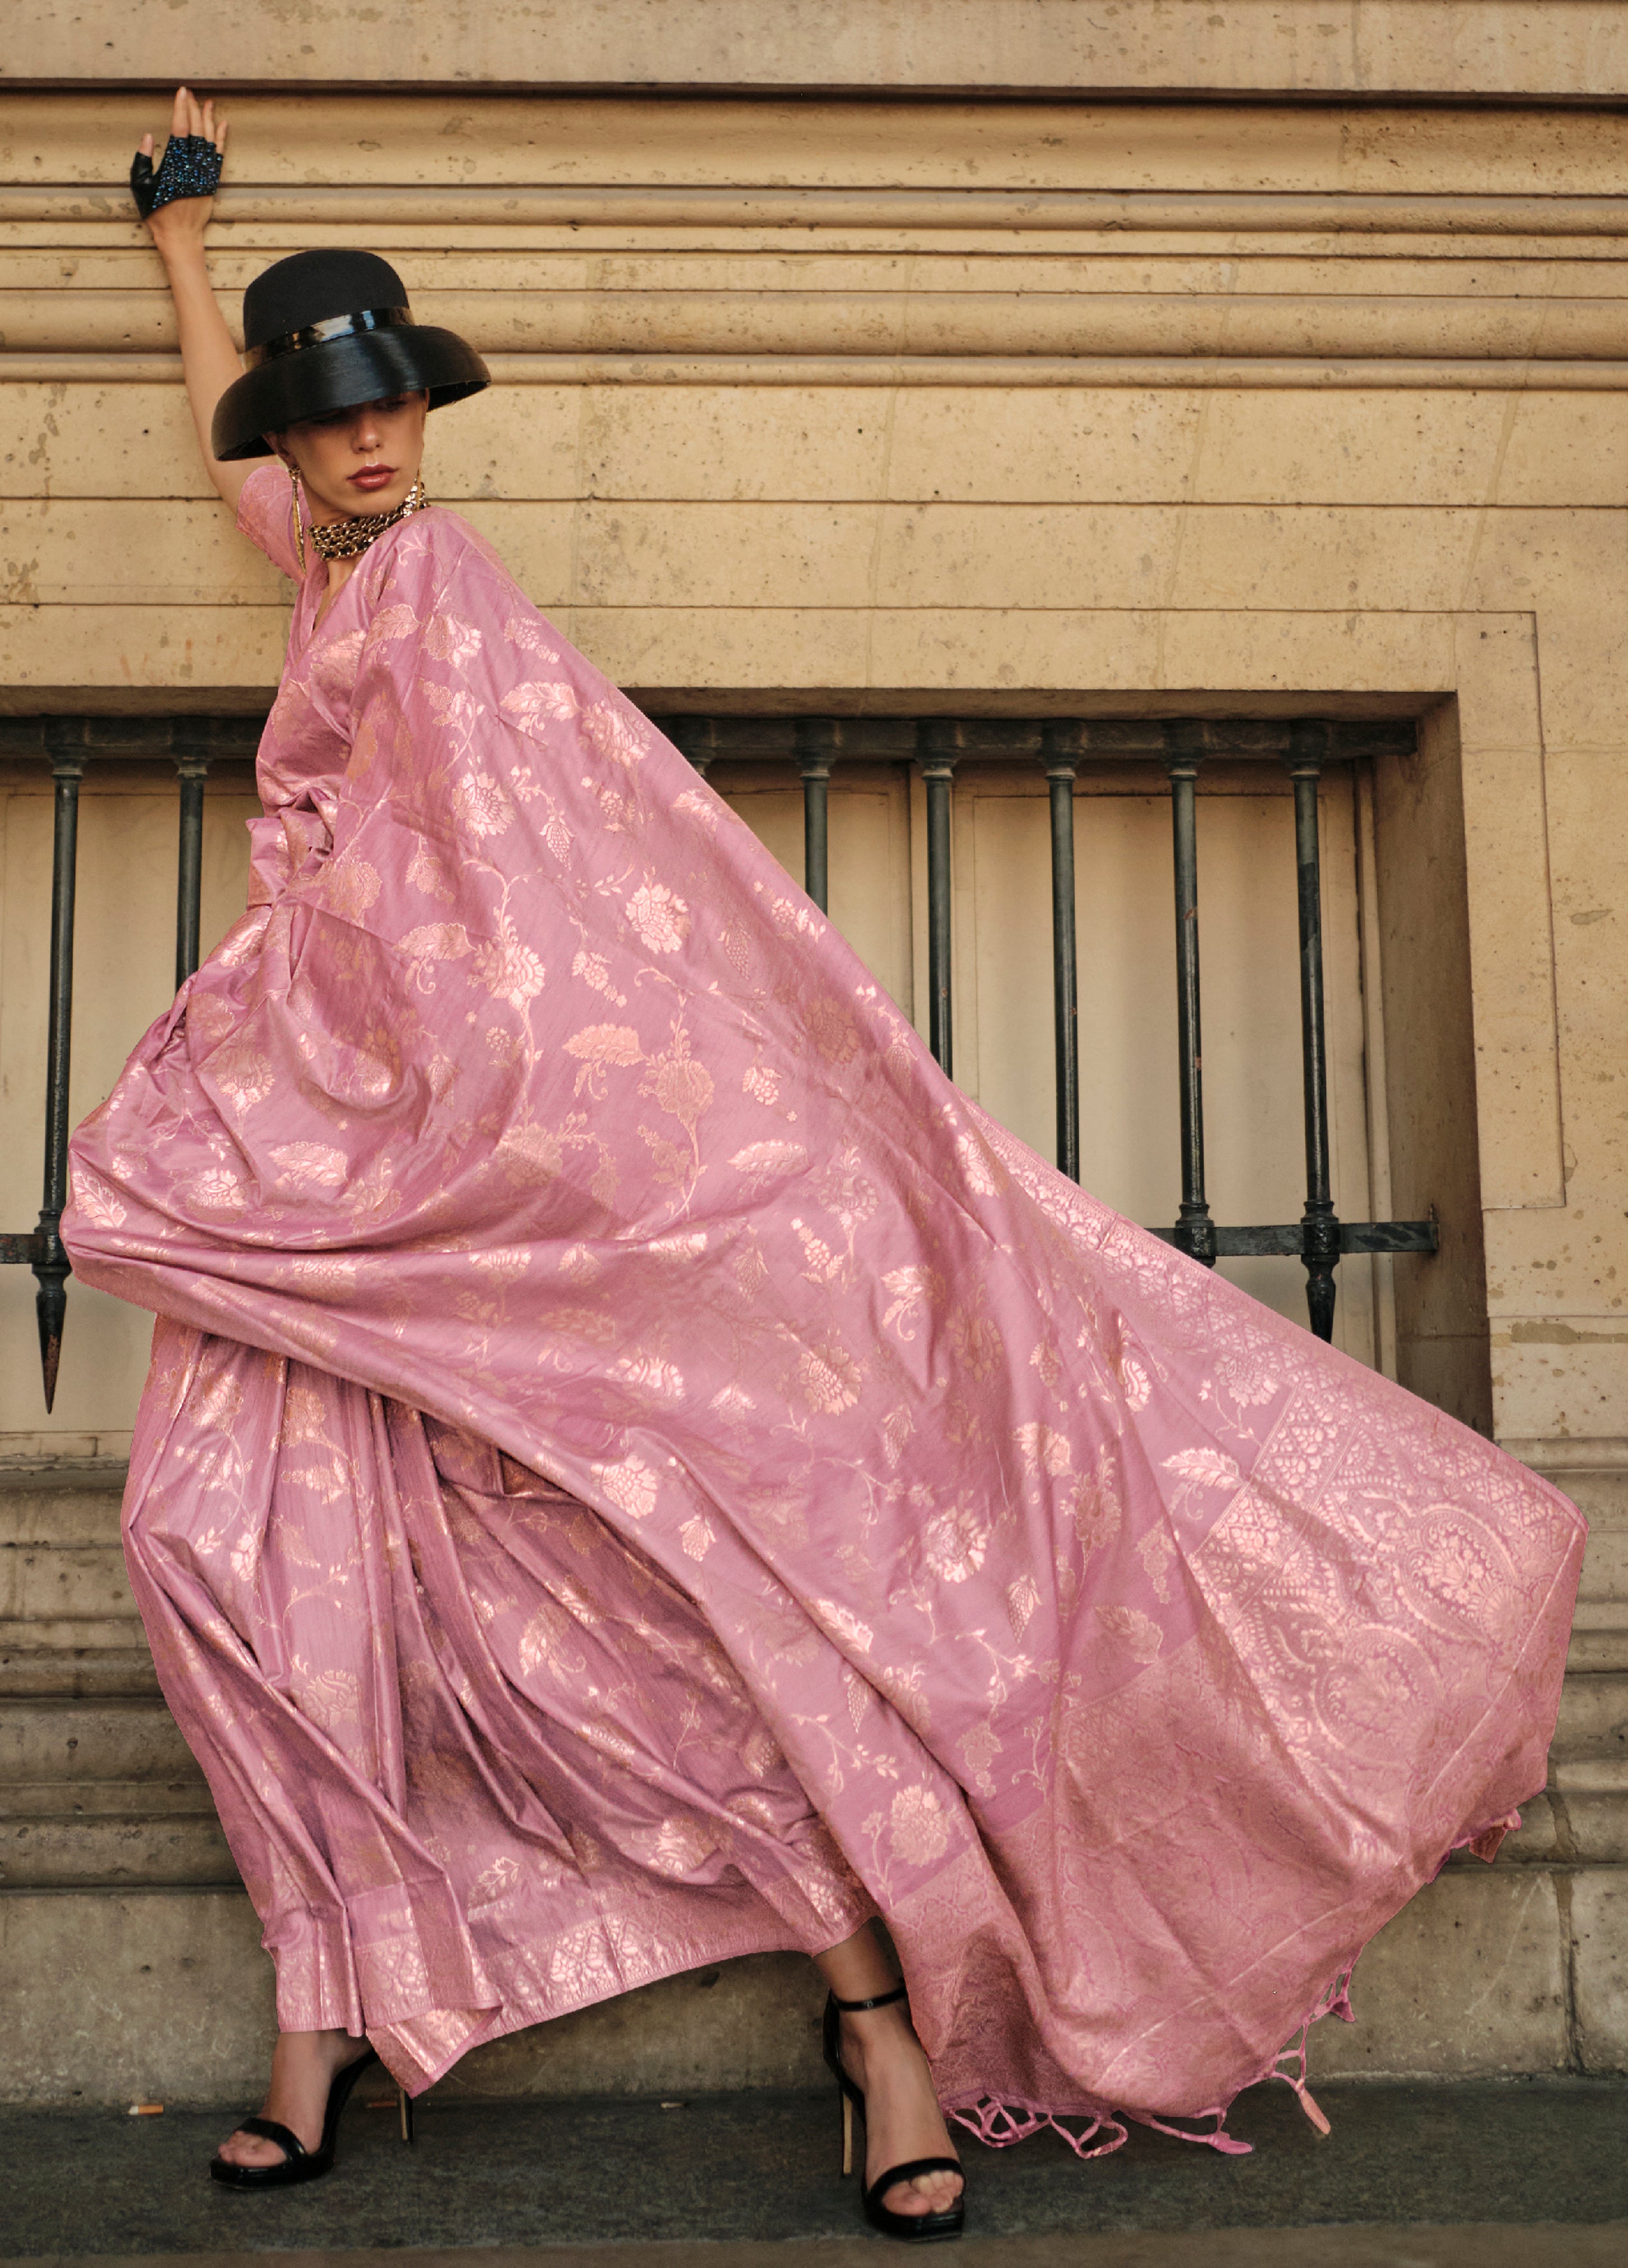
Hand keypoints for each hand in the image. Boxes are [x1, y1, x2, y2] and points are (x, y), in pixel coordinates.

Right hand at [134, 86, 226, 258]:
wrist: (180, 236)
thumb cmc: (157, 211)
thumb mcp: (140, 185)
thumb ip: (143, 159)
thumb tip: (148, 136)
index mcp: (174, 165)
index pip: (179, 130)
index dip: (181, 109)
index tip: (182, 93)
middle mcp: (192, 167)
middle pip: (196, 131)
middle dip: (194, 110)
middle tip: (192, 94)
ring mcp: (205, 175)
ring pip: (209, 141)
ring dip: (209, 120)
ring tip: (209, 103)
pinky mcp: (212, 182)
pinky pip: (218, 156)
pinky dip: (221, 139)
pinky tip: (222, 125)